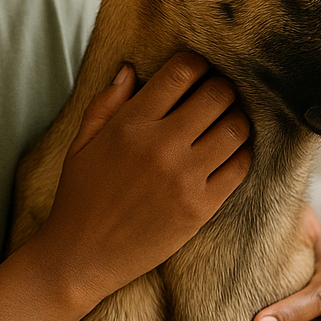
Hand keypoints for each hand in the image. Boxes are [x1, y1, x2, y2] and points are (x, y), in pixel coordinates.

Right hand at [31, 53, 252, 309]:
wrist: (80, 257)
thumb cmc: (79, 197)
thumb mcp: (82, 143)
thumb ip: (107, 103)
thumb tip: (130, 69)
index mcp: (131, 124)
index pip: (182, 72)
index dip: (197, 63)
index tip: (198, 70)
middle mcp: (161, 146)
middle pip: (217, 94)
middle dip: (221, 88)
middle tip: (217, 95)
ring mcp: (184, 178)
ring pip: (236, 128)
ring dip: (236, 119)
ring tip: (226, 122)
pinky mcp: (200, 208)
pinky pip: (239, 168)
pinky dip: (241, 154)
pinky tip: (228, 154)